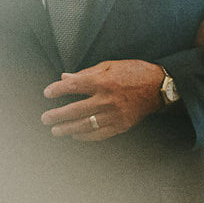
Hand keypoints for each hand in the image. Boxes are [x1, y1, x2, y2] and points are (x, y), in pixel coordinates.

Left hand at [40, 60, 166, 140]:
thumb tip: (64, 77)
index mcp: (102, 81)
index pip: (73, 86)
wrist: (158, 87)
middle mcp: (106, 99)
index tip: (47, 93)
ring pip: (85, 125)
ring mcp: (114, 114)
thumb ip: (85, 73)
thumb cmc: (133, 72)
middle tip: (45, 118)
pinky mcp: (121, 125)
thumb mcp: (109, 65)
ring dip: (68, 129)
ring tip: (56, 131)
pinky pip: (99, 134)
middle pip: (75, 110)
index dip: (57, 90)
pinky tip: (76, 136)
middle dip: (57, 115)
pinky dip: (86, 136)